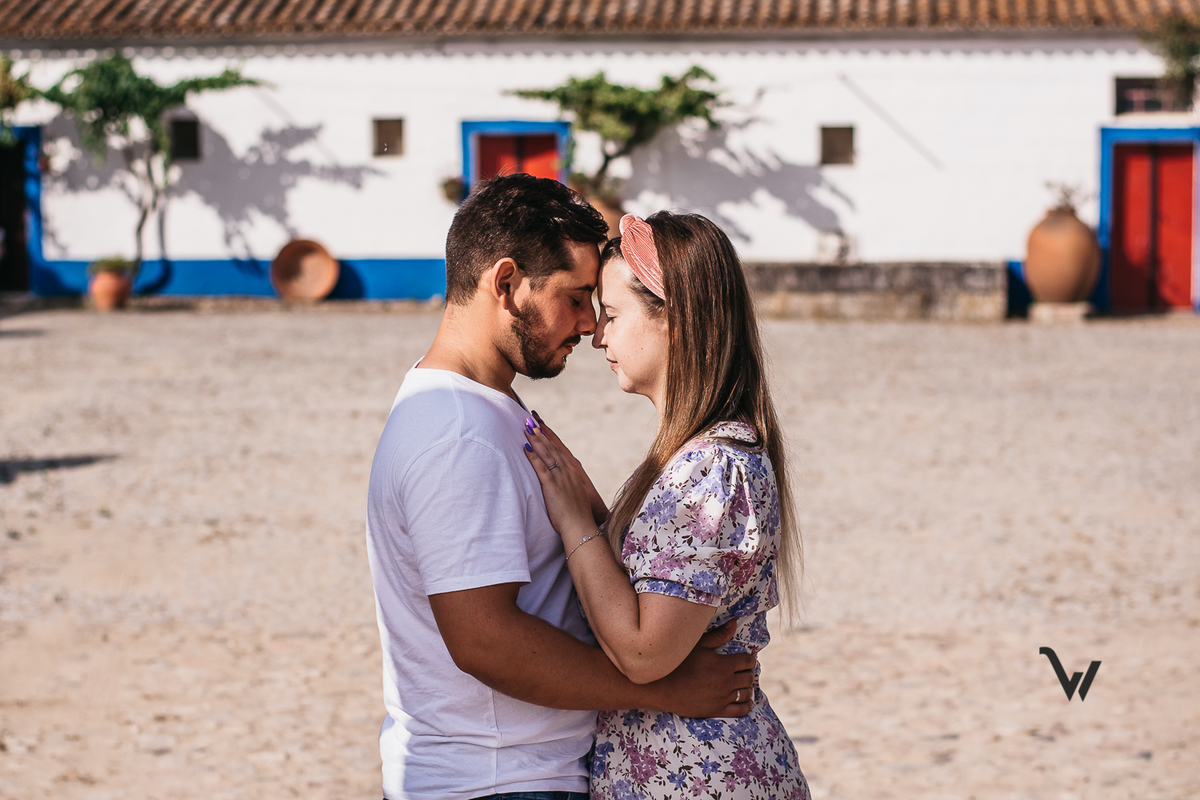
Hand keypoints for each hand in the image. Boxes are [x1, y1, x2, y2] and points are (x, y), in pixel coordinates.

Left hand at [524, 414, 603, 545]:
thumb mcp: (574, 494)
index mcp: (574, 471)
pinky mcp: (553, 486)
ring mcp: (561, 478)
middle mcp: (568, 471)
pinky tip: (526, 448)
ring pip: (547, 454)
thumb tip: (559, 480)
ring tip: (527, 427)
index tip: (542, 423)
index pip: (560, 448)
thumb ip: (567, 484)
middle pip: (553, 447)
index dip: (550, 435)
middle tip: (531, 419)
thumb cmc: (577, 514)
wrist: (581, 526)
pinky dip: (533, 457)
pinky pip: (541, 468)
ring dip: (536, 440)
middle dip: (541, 432)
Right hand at [646, 621, 756, 717]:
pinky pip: (740, 710)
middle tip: (744, 671)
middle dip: (749, 673)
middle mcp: (726, 682)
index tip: (745, 659)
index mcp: (723, 664)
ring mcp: (722, 698)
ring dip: (748, 688)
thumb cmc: (679, 663)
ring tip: (744, 684)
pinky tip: (746, 701)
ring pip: (746, 694)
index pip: (748, 661)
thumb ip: (719, 635)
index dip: (749, 659)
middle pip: (749, 677)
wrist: (663, 687)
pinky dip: (747, 705)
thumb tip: (734, 623)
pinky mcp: (717, 710)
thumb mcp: (699, 645)